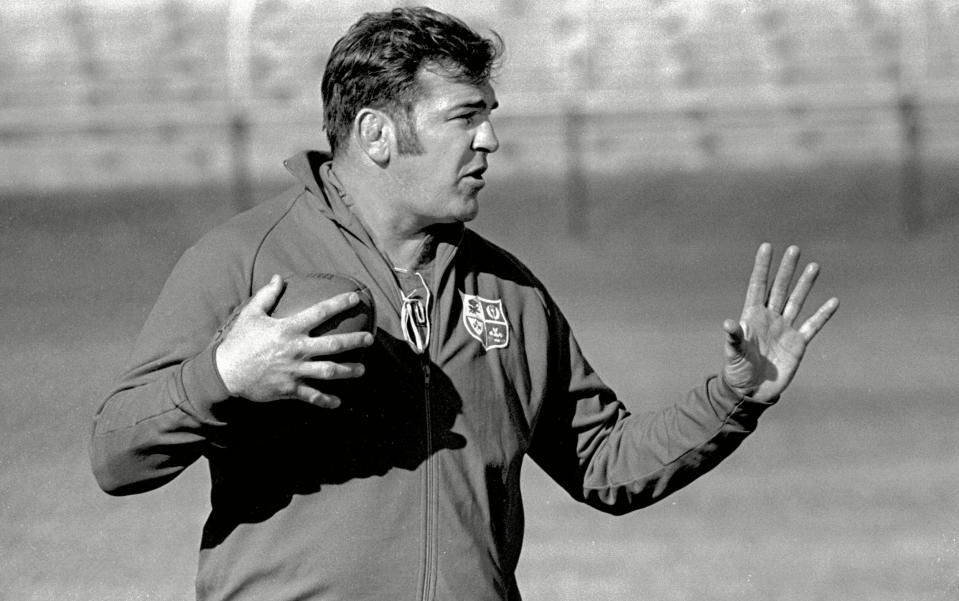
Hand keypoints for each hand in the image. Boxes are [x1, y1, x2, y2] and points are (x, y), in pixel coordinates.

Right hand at [215, 275, 374, 407]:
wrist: (224, 373)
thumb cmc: (238, 342)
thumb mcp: (250, 314)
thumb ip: (267, 295)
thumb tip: (278, 278)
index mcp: (289, 329)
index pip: (320, 312)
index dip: (340, 304)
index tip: (356, 298)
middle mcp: (296, 349)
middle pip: (334, 345)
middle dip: (355, 341)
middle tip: (370, 338)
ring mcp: (295, 371)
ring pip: (329, 371)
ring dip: (349, 371)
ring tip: (362, 370)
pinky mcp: (289, 389)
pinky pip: (312, 396)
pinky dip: (326, 400)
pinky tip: (338, 402)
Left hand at [722, 243, 838, 402]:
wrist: (751, 392)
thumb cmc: (737, 371)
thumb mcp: (733, 353)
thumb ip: (734, 338)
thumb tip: (728, 323)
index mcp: (752, 317)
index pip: (758, 286)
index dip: (762, 267)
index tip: (767, 247)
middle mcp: (769, 319)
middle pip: (779, 288)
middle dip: (786, 270)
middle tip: (794, 249)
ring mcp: (785, 329)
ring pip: (796, 302)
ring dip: (805, 285)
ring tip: (814, 266)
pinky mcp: (798, 343)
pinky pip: (813, 326)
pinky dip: (823, 314)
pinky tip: (834, 301)